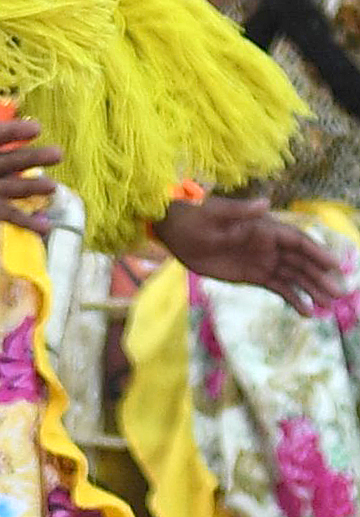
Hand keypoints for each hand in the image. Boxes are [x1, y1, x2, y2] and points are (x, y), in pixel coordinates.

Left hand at [0, 74, 59, 230]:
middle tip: (57, 153)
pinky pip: (10, 214)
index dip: (12, 132)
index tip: (34, 128)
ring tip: (53, 188)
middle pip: (13, 160)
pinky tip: (47, 228)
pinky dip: (27, 222)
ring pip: (14, 187)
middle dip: (33, 158)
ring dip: (32, 188)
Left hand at [155, 194, 351, 318]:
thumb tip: (265, 203)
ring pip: (294, 277)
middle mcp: (270, 246)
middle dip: (320, 277)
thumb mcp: (215, 213)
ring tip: (328, 306)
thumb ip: (240, 211)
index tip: (334, 266)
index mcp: (266, 229)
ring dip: (312, 290)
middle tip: (338, 294)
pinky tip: (306, 312)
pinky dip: (293, 299)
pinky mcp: (253, 275)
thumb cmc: (196, 217)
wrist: (177, 232)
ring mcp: (263, 261)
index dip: (317, 253)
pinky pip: (278, 288)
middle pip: (302, 263)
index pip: (298, 242)